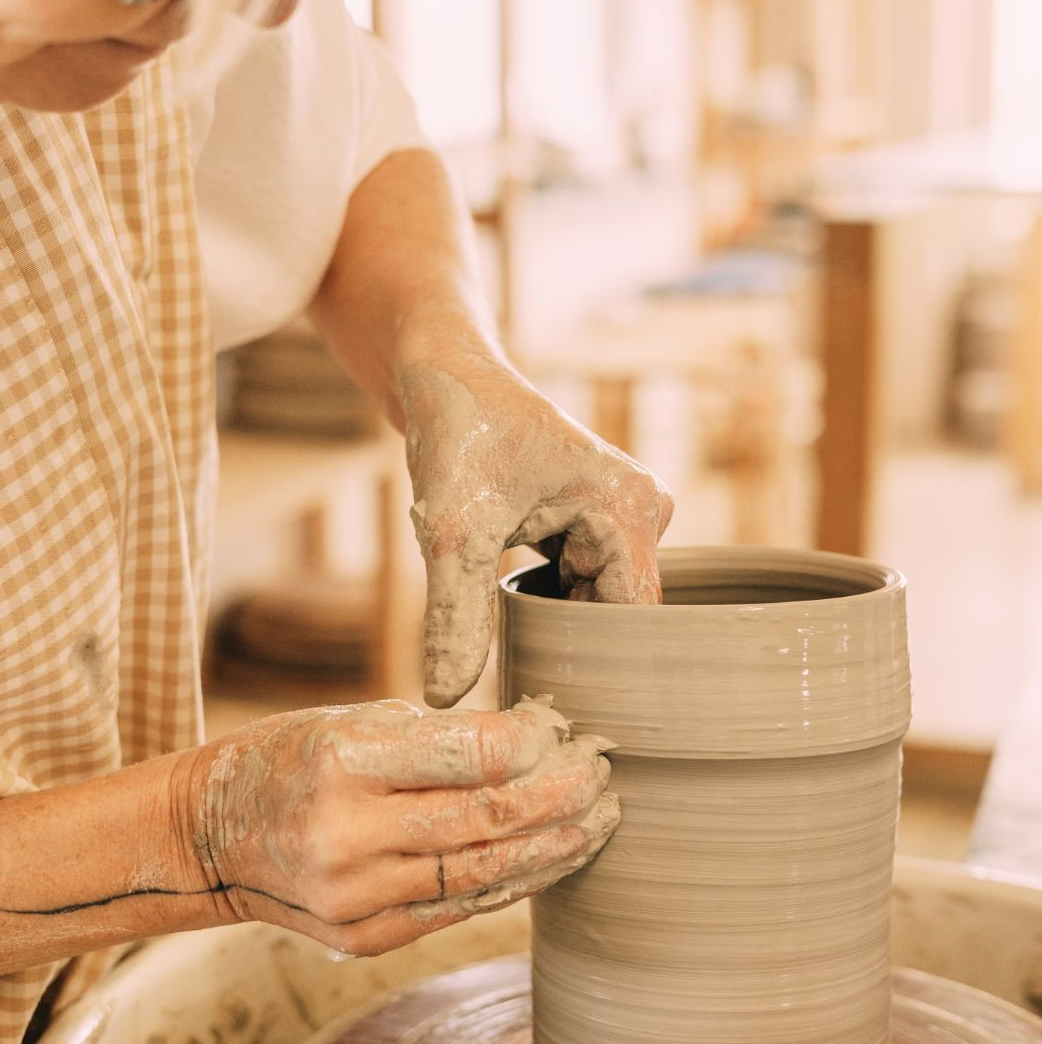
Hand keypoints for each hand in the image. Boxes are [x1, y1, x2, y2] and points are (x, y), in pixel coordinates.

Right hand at [189, 697, 617, 957]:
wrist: (213, 837)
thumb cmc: (291, 757)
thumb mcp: (354, 719)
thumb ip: (438, 735)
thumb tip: (530, 742)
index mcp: (344, 760)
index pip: (467, 753)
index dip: (531, 742)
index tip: (562, 728)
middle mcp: (349, 834)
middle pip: (486, 818)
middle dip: (560, 794)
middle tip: (600, 773)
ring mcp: (356, 896)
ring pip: (483, 872)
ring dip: (552, 845)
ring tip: (599, 821)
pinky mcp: (364, 936)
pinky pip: (457, 908)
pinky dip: (511, 881)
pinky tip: (550, 858)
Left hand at [402, 351, 673, 706]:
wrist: (446, 375)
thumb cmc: (457, 433)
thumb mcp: (451, 529)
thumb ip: (455, 614)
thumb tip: (446, 696)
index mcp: (629, 509)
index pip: (633, 619)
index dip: (597, 667)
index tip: (552, 711)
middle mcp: (641, 511)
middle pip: (616, 614)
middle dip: (570, 647)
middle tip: (520, 686)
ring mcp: (620, 515)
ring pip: (596, 602)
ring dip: (554, 624)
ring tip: (510, 640)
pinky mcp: (596, 519)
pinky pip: (582, 583)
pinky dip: (547, 603)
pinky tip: (511, 607)